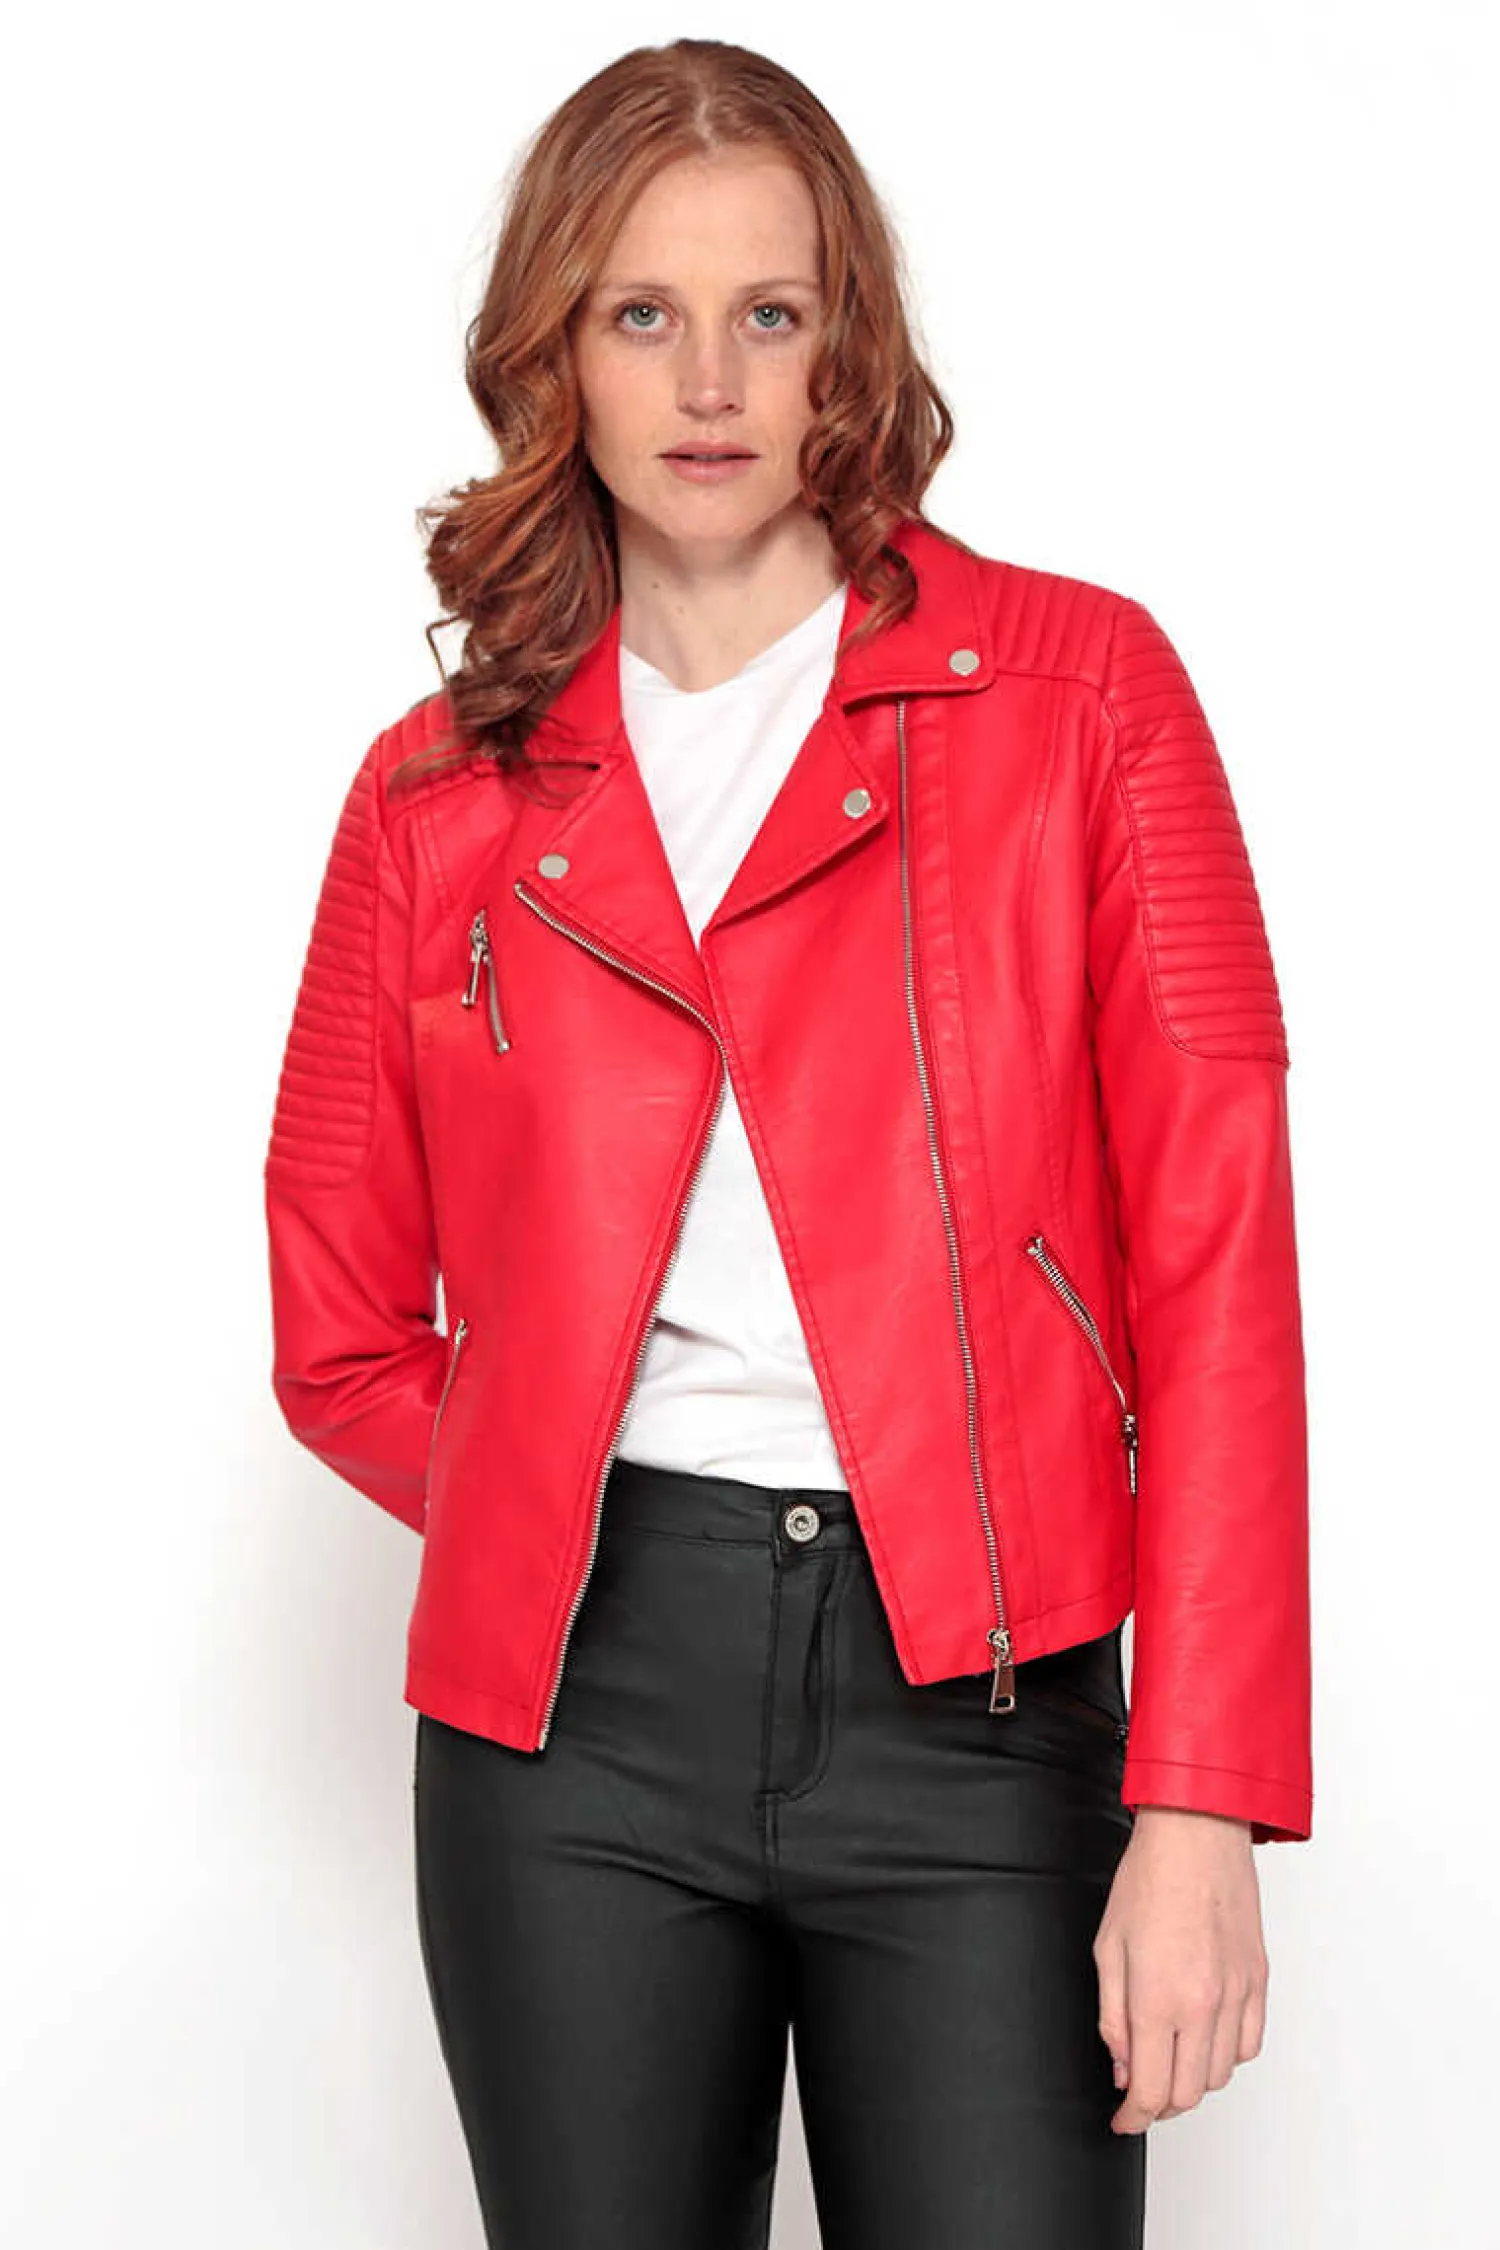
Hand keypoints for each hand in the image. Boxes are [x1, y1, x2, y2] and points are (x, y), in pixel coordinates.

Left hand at [1094, 1804, 1267, 2132]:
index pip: (1149, 2089)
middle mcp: (1203, 2006)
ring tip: (1169, 2061)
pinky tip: (1205, 2038)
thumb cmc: (1148, 1879)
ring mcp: (1236, 1995)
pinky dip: (1227, 2055)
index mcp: (1158, 1999)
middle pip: (1187, 2094)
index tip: (1123, 2120)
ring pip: (1220, 2075)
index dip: (1132, 2116)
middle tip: (1140, 2093)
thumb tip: (1120, 2064)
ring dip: (1193, 2080)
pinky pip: (1249, 2045)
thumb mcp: (1107, 1947)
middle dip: (1159, 2104)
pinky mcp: (1258, 1981)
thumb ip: (1112, 2015)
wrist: (1197, 1834)